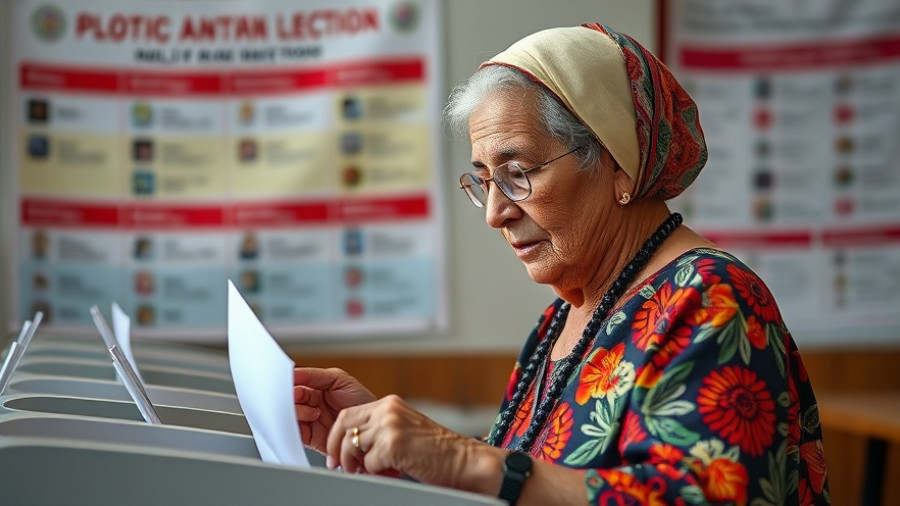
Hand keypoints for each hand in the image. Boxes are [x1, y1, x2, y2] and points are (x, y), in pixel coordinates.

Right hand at [294, 367, 376, 452]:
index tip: (287, 383)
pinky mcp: (310, 438)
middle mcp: (309, 404)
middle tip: (298, 397)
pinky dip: (295, 429)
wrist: (372, 426)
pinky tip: (307, 423)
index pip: (293, 384)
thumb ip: (314, 375)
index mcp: (313, 388)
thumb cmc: (361, 400)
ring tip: (314, 413)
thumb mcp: (338, 379)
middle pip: (289, 400)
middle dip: (291, 398)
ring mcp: (309, 420)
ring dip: (297, 413)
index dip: (288, 384)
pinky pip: (295, 433)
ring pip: (289, 416)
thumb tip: (292, 373)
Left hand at [326, 395, 492, 487]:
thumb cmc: (436, 451)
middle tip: (340, 466)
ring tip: (370, 472)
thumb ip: (379, 430)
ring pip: (352, 446)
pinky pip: (368, 463)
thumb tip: (350, 445)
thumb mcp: (404, 430)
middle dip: (337, 449)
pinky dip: (375, 473)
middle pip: (344, 426)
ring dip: (356, 464)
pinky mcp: (393, 444)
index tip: (334, 453)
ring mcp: (390, 425)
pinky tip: (391, 472)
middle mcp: (388, 409)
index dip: (336, 435)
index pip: (348, 414)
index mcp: (390, 404)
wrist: (462, 460)